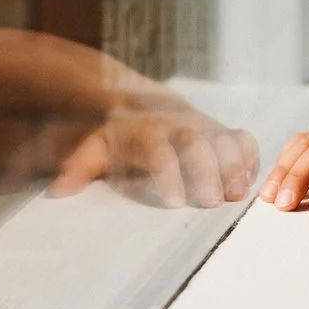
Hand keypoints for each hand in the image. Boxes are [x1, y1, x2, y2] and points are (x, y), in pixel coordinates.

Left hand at [50, 96, 260, 206]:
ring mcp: (206, 128)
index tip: (173, 202)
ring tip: (239, 194)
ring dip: (235, 166)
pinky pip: (243, 140)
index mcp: (148, 133)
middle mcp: (181, 128)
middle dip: (209, 170)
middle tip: (214, 201)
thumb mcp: (96, 148)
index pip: (159, 152)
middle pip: (199, 144)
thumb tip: (58, 191)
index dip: (168, 175)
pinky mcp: (224, 132)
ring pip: (226, 140)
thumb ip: (80, 167)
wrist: (148, 106)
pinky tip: (250, 181)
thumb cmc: (121, 138)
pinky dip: (250, 159)